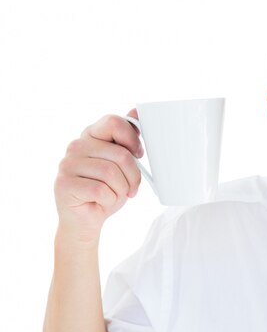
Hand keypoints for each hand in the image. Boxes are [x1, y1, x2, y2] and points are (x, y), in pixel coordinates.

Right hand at [54, 110, 142, 244]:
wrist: (86, 220)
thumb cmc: (107, 190)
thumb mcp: (123, 164)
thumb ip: (127, 140)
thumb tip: (137, 110)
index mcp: (91, 135)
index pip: (114, 122)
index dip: (132, 139)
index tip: (138, 154)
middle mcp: (76, 146)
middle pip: (120, 154)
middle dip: (133, 176)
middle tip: (131, 188)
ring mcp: (67, 164)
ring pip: (111, 173)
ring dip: (121, 190)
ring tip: (115, 195)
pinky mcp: (63, 183)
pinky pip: (101, 190)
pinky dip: (109, 200)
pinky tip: (102, 202)